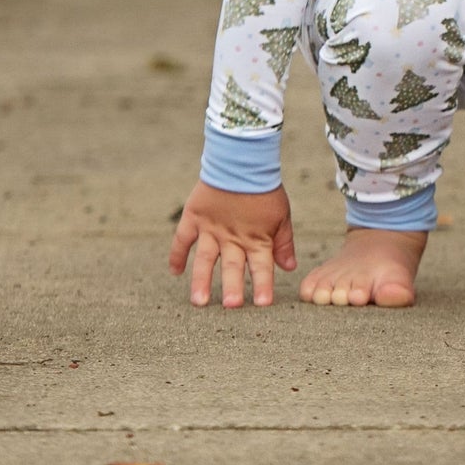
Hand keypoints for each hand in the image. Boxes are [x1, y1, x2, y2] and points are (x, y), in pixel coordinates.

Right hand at [168, 182, 296, 306]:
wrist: (243, 159)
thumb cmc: (265, 189)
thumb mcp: (281, 215)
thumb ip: (283, 242)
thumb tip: (289, 267)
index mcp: (256, 237)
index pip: (261, 266)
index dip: (263, 285)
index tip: (264, 304)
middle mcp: (233, 237)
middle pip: (232, 266)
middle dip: (233, 286)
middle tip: (232, 306)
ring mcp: (212, 228)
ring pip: (205, 259)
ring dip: (201, 280)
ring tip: (199, 301)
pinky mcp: (195, 217)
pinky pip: (183, 239)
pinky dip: (177, 255)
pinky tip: (174, 272)